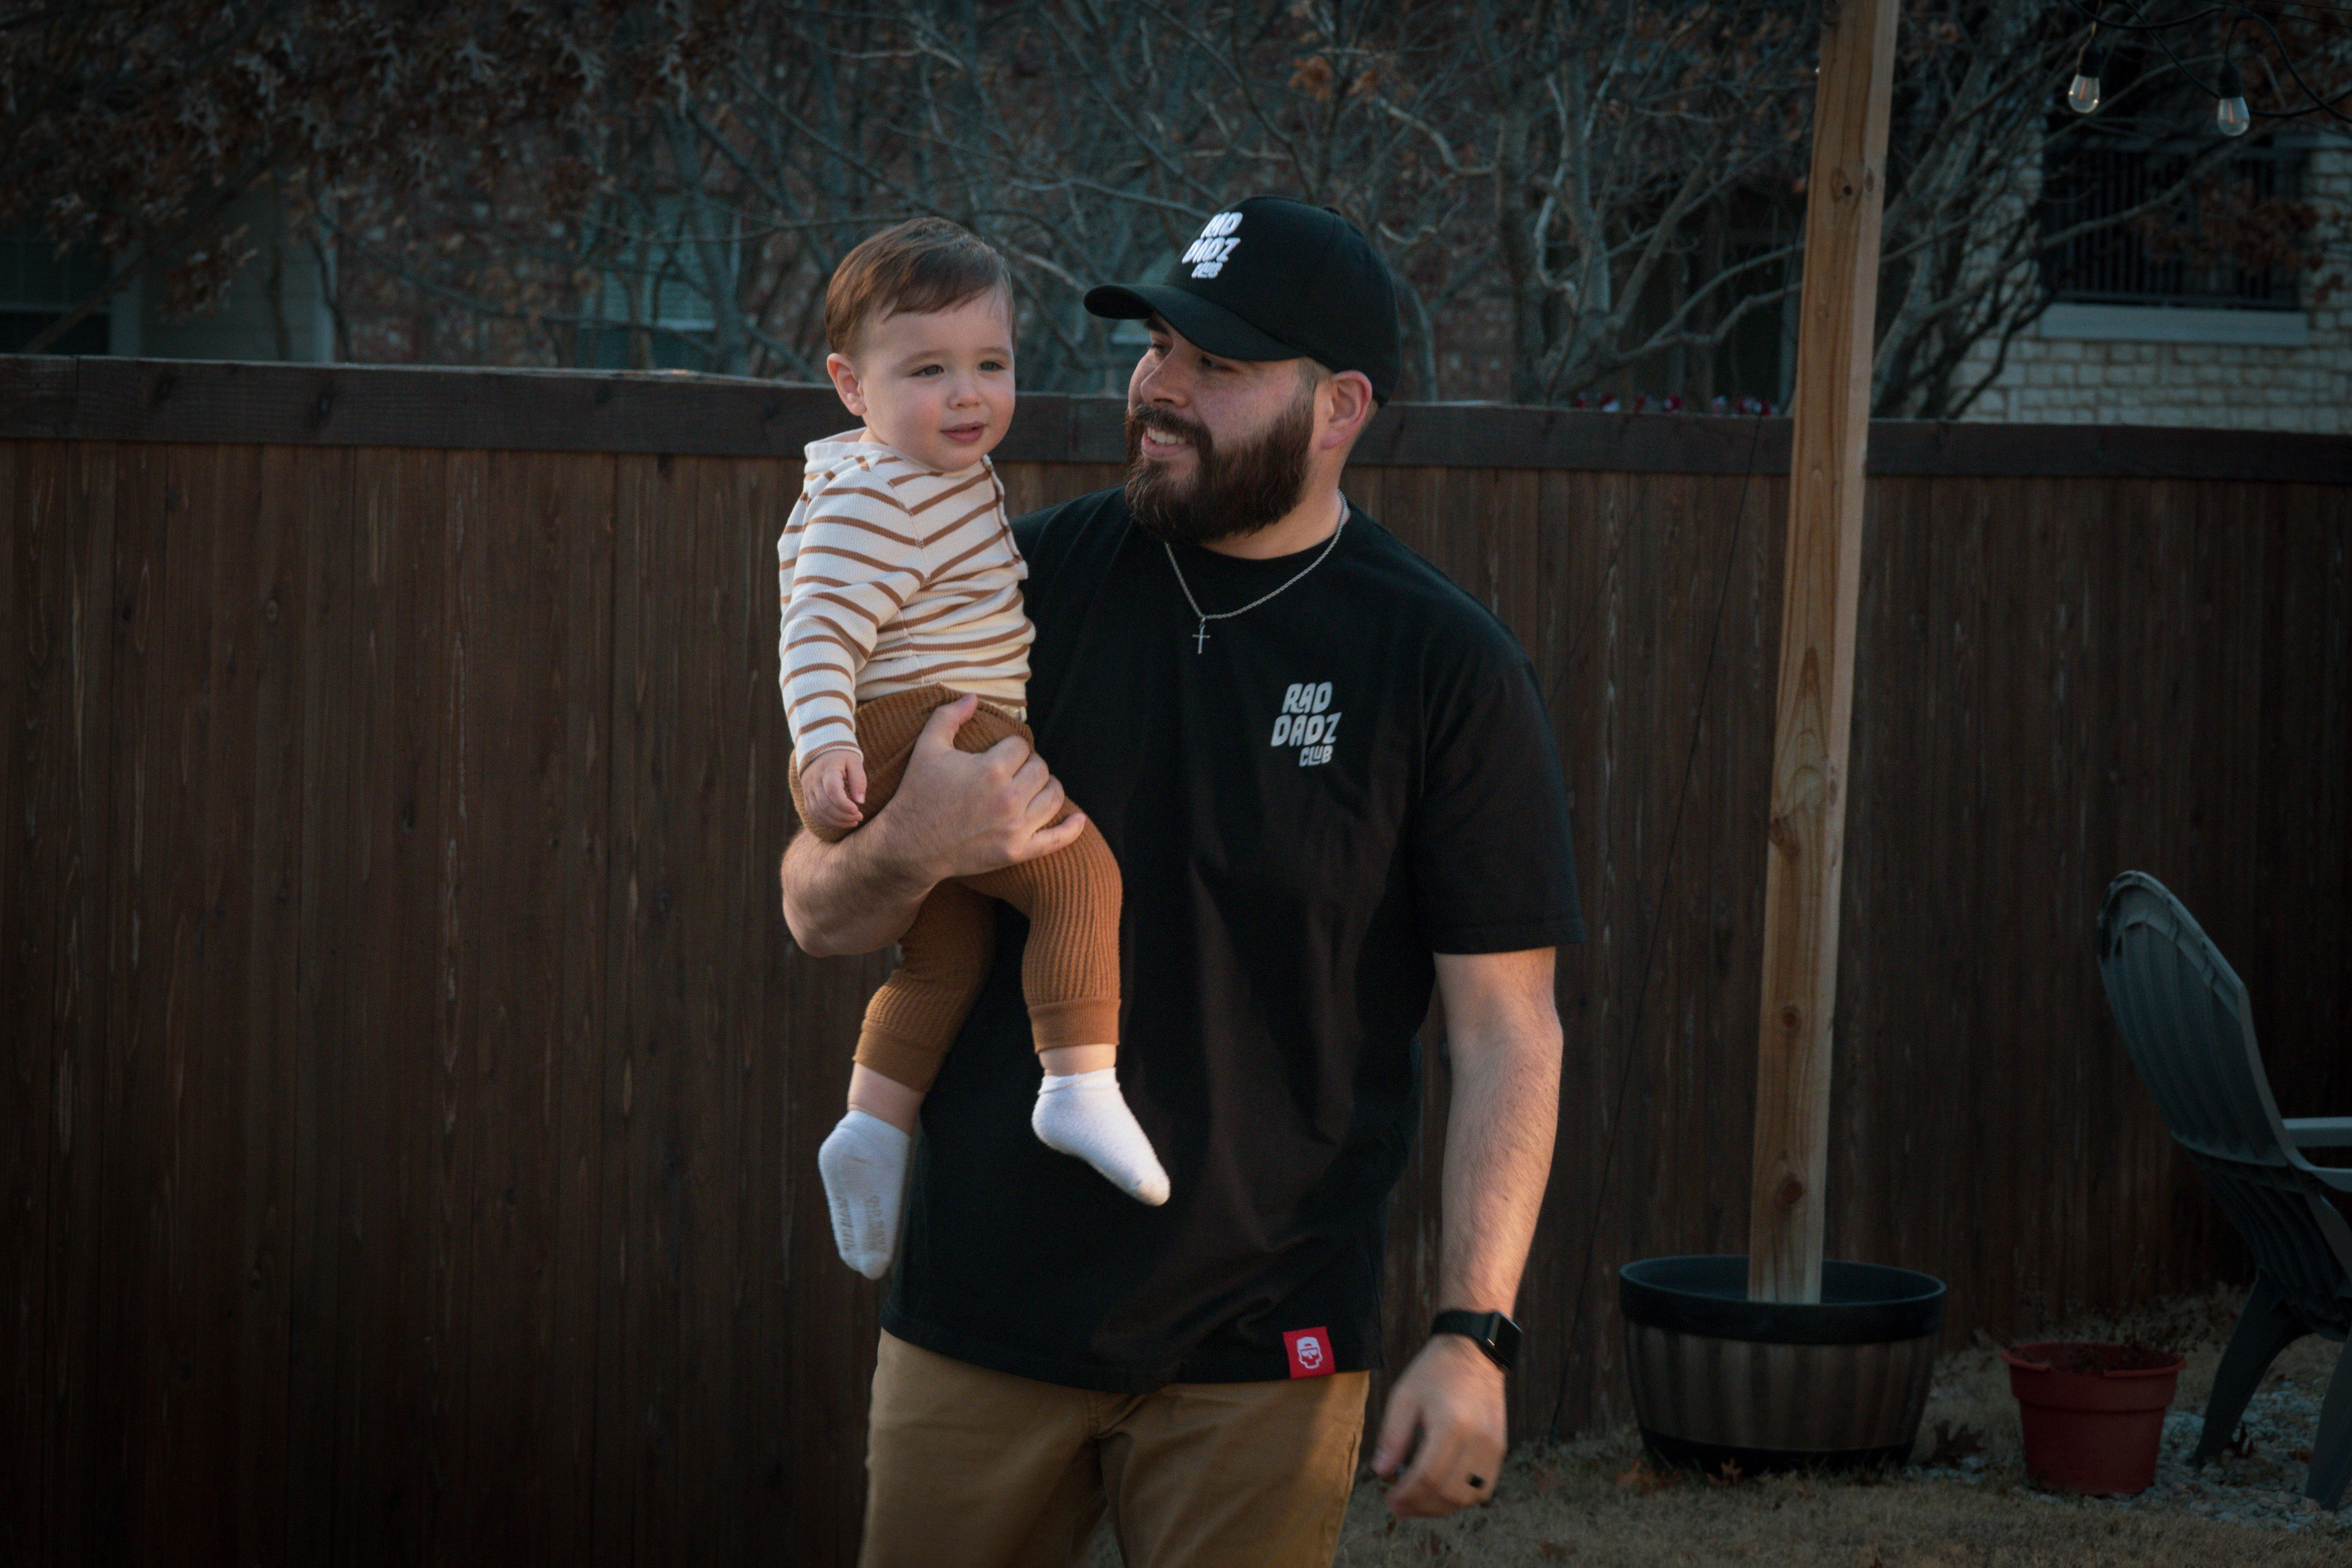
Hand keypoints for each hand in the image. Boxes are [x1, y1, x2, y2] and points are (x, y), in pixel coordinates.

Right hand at [801, 750, 867, 831]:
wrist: (820, 752)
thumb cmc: (841, 757)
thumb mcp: (854, 762)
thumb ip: (858, 780)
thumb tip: (860, 801)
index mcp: (827, 770)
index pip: (832, 791)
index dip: (844, 804)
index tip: (857, 809)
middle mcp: (814, 781)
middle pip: (825, 805)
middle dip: (844, 816)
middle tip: (859, 817)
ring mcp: (808, 790)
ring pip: (818, 812)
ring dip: (836, 822)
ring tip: (853, 822)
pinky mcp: (807, 797)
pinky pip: (813, 814)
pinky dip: (827, 822)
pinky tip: (840, 822)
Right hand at [874, 694, 1086, 882]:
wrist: (908, 846)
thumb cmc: (917, 794)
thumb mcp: (927, 748)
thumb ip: (949, 716)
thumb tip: (973, 697)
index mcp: (990, 770)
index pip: (1021, 746)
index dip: (1009, 748)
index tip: (997, 755)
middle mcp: (1009, 798)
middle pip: (1040, 769)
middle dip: (1027, 766)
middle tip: (1012, 771)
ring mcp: (1016, 828)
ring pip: (1053, 797)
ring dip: (1046, 787)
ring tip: (1033, 786)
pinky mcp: (1017, 851)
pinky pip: (1056, 840)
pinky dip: (1071, 828)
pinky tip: (1078, 818)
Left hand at [1370, 1334, 1505, 1517]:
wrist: (1474, 1353)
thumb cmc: (1435, 1372)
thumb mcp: (1404, 1397)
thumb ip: (1393, 1437)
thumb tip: (1381, 1473)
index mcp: (1452, 1425)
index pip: (1428, 1477)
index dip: (1407, 1496)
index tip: (1390, 1500)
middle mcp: (1478, 1440)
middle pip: (1448, 1493)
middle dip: (1420, 1506)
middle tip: (1398, 1507)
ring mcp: (1493, 1446)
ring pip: (1468, 1497)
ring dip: (1440, 1508)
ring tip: (1417, 1504)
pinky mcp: (1499, 1448)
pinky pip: (1483, 1488)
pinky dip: (1461, 1499)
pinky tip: (1441, 1494)